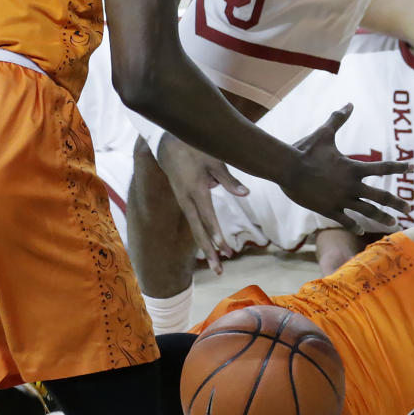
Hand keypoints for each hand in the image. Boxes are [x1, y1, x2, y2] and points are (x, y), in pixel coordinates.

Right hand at [156, 135, 248, 273]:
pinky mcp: (184, 202)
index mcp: (196, 190)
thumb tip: (246, 194)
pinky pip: (194, 224)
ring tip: (219, 266)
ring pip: (196, 230)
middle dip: (210, 252)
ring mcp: (184, 203)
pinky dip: (203, 237)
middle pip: (199, 231)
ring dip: (207, 249)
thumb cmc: (194, 149)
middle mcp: (187, 201)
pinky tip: (212, 249)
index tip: (223, 247)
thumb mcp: (214, 160)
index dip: (215, 232)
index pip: (207, 216)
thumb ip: (229, 179)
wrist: (167, 144)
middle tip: (220, 270)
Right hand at [285, 104, 411, 232]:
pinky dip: (355, 226)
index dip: (399, 167)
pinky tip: (361, 230)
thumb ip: (338, 119)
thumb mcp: (324, 133)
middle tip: (409, 209)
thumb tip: (349, 103)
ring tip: (394, 223)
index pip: (383, 167)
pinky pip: (346, 220)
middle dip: (397, 203)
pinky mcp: (328, 210)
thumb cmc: (304, 149)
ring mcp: (341, 199)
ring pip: (367, 211)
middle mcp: (351, 185)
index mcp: (353, 168)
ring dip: (382, 217)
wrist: (286, 167)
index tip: (412, 167)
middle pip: (381, 196)